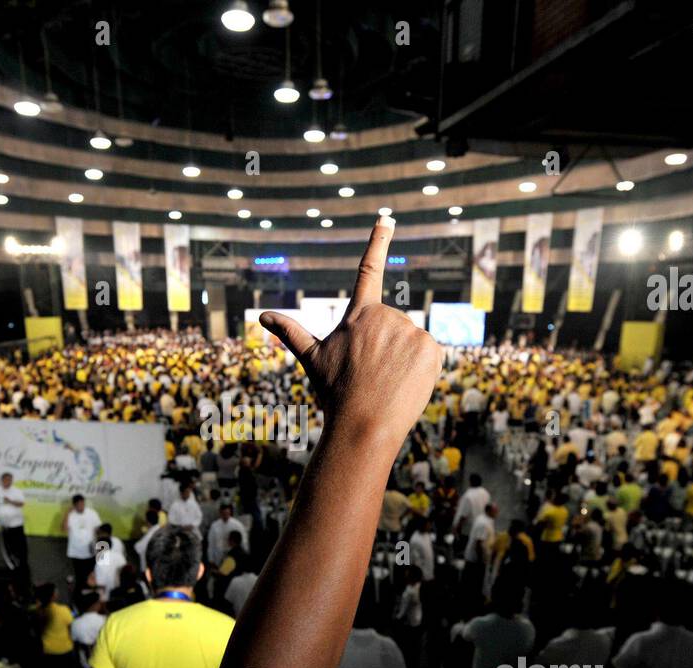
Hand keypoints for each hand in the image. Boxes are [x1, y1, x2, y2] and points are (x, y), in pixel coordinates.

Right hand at [259, 217, 440, 445]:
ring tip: (388, 383)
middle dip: (387, 348)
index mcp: (359, 315)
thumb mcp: (312, 360)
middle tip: (374, 375)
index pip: (368, 271)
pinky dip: (421, 371)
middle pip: (393, 328)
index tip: (387, 217)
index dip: (378, 241)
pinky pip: (429, 356)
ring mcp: (410, 331)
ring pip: (411, 343)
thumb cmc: (335, 394)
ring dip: (404, 361)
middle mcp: (386, 317)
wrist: (364, 425)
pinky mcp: (431, 348)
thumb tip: (261, 316)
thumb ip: (291, 332)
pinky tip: (406, 386)